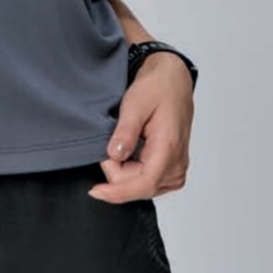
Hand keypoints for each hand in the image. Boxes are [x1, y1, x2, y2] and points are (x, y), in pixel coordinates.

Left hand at [88, 50, 194, 203]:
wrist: (172, 81)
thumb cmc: (158, 88)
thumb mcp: (135, 103)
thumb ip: (126, 131)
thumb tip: (115, 156)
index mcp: (169, 148)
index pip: (144, 184)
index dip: (117, 192)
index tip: (96, 191)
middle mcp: (177, 164)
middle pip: (138, 186)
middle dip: (116, 170)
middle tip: (112, 140)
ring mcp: (176, 169)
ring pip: (141, 186)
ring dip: (124, 171)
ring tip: (125, 141)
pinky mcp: (172, 169)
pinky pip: (147, 181)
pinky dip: (132, 171)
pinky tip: (131, 150)